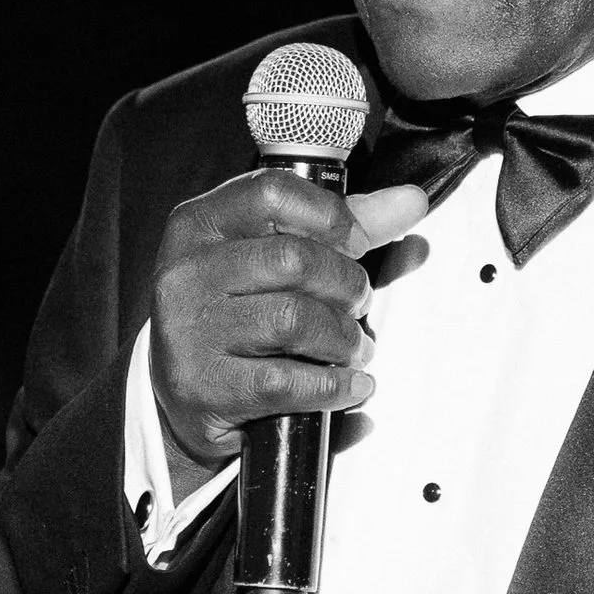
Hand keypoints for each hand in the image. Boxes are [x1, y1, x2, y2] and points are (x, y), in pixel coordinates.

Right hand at [148, 172, 430, 495]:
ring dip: (344, 339)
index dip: (331, 216)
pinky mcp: (205, 388)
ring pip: (294, 320)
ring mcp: (190, 332)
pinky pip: (287, 381)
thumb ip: (341, 227)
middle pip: (294, 260)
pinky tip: (350, 386)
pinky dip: (334, 386)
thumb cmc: (238, 316)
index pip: (272, 193)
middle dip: (346, 286)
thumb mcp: (272, 259)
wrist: (183, 399)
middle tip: (357, 306)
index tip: (357, 244)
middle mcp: (186, 274)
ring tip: (354, 348)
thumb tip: (410, 201)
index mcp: (199, 225)